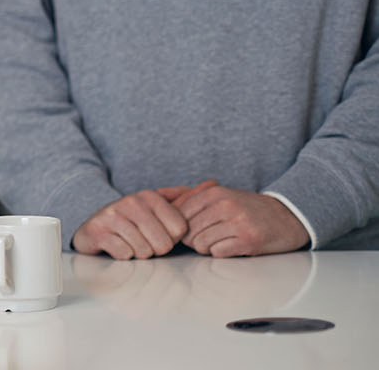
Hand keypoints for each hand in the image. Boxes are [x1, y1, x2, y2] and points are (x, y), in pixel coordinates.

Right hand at [72, 185, 206, 259]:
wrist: (95, 228)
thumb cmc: (134, 222)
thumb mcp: (159, 208)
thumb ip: (187, 199)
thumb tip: (214, 183)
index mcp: (150, 196)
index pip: (180, 230)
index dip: (172, 238)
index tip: (159, 232)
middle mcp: (131, 201)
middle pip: (163, 244)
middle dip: (155, 248)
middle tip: (143, 240)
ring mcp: (112, 215)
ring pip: (144, 251)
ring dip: (138, 252)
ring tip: (129, 242)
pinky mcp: (98, 231)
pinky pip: (124, 254)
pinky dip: (123, 255)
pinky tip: (117, 245)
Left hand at [174, 184, 309, 256]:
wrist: (288, 217)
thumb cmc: (249, 208)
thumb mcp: (220, 195)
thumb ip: (189, 196)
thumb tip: (158, 195)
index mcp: (214, 194)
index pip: (179, 215)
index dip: (182, 227)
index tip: (193, 230)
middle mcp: (225, 206)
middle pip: (188, 232)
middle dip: (194, 239)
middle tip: (211, 237)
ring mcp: (237, 223)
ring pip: (201, 244)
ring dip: (208, 247)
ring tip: (222, 241)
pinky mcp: (248, 240)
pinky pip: (218, 253)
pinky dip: (222, 253)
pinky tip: (233, 246)